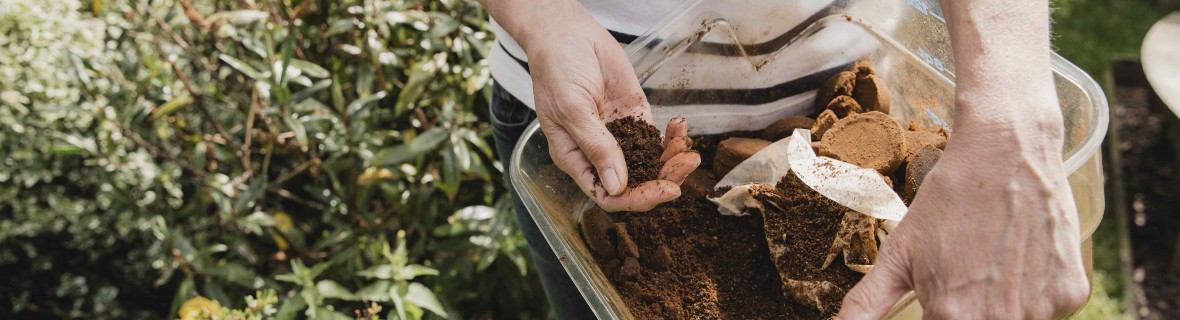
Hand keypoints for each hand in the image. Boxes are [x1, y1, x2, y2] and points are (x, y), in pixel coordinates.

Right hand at [517, 3, 699, 211]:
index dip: (636, 198)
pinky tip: (681, 127)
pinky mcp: (634, 117)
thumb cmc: (557, 70)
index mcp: (575, 158)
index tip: (663, 190)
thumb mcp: (572, 109)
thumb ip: (596, 146)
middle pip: (635, 182)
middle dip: (663, 178)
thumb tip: (616, 186)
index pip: (607, 194)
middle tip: (686, 165)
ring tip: (689, 149)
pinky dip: (672, 136)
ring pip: (649, 162)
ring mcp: (618, 135)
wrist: (567, 34)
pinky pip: (656, 137)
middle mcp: (598, 152)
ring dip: (672, 160)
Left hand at [837, 127, 1089, 318]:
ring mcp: (1042, 309)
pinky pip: (1048, 309)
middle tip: (968, 273)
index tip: (942, 295)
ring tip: (991, 263)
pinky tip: (1018, 258)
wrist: (1008, 152)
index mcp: (953, 316)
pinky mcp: (1071, 294)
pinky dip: (1033, 292)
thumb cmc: (948, 201)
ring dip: (1001, 305)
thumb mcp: (898, 254)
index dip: (939, 314)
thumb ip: (867, 303)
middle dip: (966, 310)